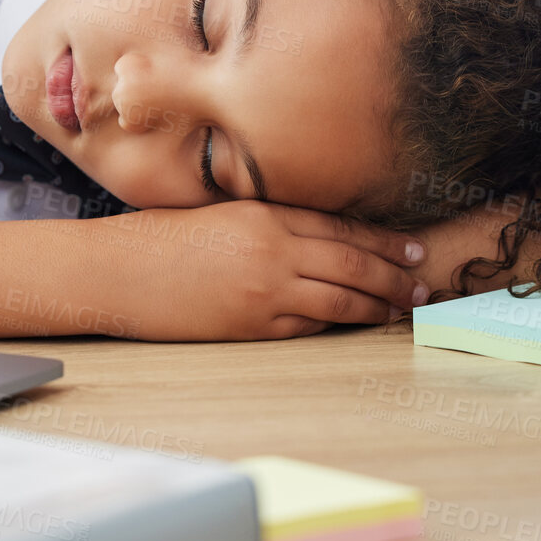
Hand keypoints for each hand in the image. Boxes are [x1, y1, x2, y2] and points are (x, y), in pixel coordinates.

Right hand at [88, 201, 428, 340]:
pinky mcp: (252, 325)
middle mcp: (272, 250)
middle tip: (423, 283)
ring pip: (340, 298)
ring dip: (377, 305)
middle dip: (393, 274)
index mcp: (265, 215)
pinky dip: (337, 323)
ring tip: (402, 309)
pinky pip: (308, 324)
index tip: (412, 247)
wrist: (117, 272)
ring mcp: (265, 291)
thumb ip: (268, 223)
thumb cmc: (160, 240)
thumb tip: (317, 240)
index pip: (340, 226)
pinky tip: (356, 323)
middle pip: (352, 262)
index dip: (382, 239)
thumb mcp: (221, 216)